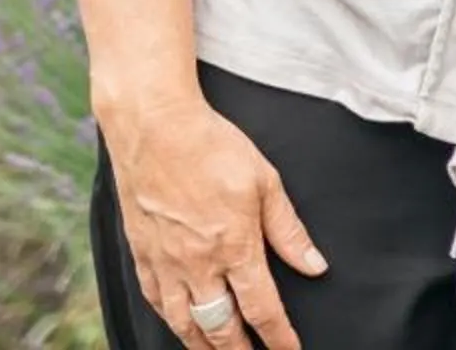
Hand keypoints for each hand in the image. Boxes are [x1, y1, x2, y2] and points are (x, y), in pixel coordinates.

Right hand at [105, 91, 328, 349]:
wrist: (153, 126)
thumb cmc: (211, 146)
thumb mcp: (265, 181)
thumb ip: (288, 230)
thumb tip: (314, 265)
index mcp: (234, 247)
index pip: (262, 309)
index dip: (279, 337)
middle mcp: (197, 264)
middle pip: (220, 328)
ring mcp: (165, 263)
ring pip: (183, 324)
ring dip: (203, 345)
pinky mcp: (141, 253)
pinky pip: (155, 301)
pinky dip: (170, 320)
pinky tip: (178, 322)